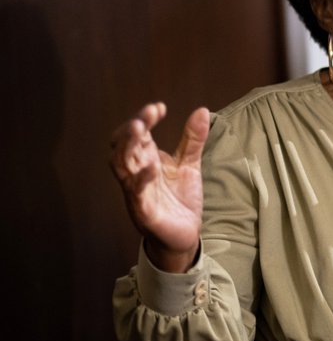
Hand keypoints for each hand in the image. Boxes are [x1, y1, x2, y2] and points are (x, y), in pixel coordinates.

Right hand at [109, 102, 209, 272]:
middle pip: (124, 146)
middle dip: (132, 128)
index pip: (136, 134)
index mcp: (146, 160)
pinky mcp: (144, 212)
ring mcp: (137, 192)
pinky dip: (141, 181)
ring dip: (128, 147)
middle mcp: (136, 173)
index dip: (143, 118)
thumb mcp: (190, 164)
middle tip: (146, 114)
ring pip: (122, 167)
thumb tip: (202, 110)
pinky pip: (136, 195)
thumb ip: (193, 139)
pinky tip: (150, 168)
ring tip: (139, 130)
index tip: (159, 107)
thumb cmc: (180, 198)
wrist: (185, 234)